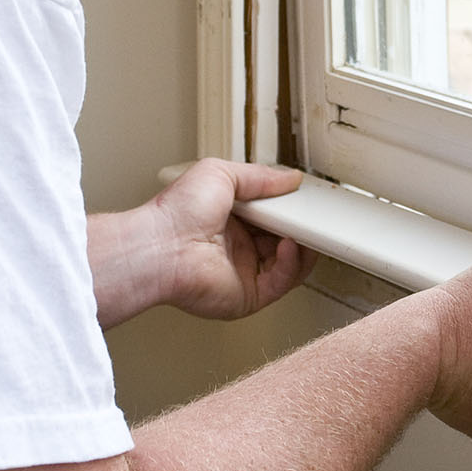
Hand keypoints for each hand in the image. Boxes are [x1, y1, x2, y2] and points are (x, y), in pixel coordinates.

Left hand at [88, 160, 315, 326]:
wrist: (160, 245)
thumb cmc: (176, 212)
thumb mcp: (221, 174)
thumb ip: (259, 176)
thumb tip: (289, 178)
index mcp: (231, 221)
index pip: (271, 216)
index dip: (288, 208)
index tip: (304, 198)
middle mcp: (238, 248)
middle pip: (284, 239)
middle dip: (299, 226)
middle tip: (310, 213)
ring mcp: (244, 273)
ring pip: (289, 264)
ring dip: (301, 246)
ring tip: (304, 228)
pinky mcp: (248, 296)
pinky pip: (281, 282)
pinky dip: (292, 264)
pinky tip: (289, 245)